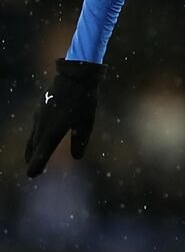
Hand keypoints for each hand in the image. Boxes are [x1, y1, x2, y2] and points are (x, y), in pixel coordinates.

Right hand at [25, 58, 104, 177]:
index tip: (31, 175)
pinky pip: (35, 127)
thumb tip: (76, 157)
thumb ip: (80, 141)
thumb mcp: (86, 124)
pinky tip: (36, 138)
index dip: (37, 164)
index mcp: (53, 130)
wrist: (74, 76)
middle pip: (35, 146)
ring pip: (33, 136)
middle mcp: (43, 124)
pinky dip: (35, 136)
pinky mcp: (41, 109)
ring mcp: (40, 115)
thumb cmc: (83, 101)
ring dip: (32, 148)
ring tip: (30, 158)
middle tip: (32, 172)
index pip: (42, 152)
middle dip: (33, 159)